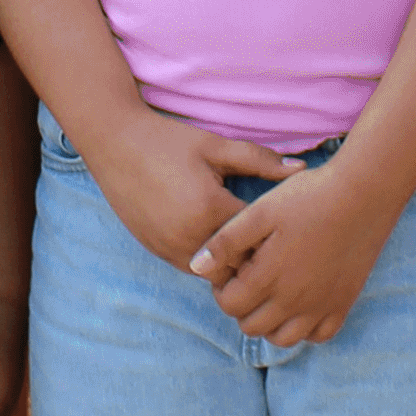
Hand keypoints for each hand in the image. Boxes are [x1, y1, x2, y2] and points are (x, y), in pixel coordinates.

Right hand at [93, 110, 298, 281]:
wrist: (113, 143)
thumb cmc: (168, 141)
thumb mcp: (216, 146)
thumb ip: (261, 160)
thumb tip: (302, 171)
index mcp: (209, 209)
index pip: (257, 239)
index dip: (277, 236)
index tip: (292, 229)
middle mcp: (189, 237)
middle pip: (239, 265)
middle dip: (257, 256)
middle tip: (277, 244)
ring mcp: (170, 248)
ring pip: (216, 274)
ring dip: (232, 263)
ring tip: (250, 244)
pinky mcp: (157, 251)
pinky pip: (193, 269)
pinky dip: (210, 261)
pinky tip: (220, 241)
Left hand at [193, 160, 393, 348]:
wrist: (362, 193)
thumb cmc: (307, 197)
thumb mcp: (260, 213)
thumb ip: (226, 242)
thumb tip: (195, 266)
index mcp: (268, 277)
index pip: (230, 305)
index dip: (222, 289)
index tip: (231, 269)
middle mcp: (294, 300)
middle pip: (252, 326)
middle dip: (243, 307)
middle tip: (249, 280)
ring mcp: (321, 305)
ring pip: (283, 339)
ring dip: (270, 324)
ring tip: (272, 294)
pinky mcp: (344, 302)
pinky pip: (320, 335)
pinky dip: (305, 328)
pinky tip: (301, 304)